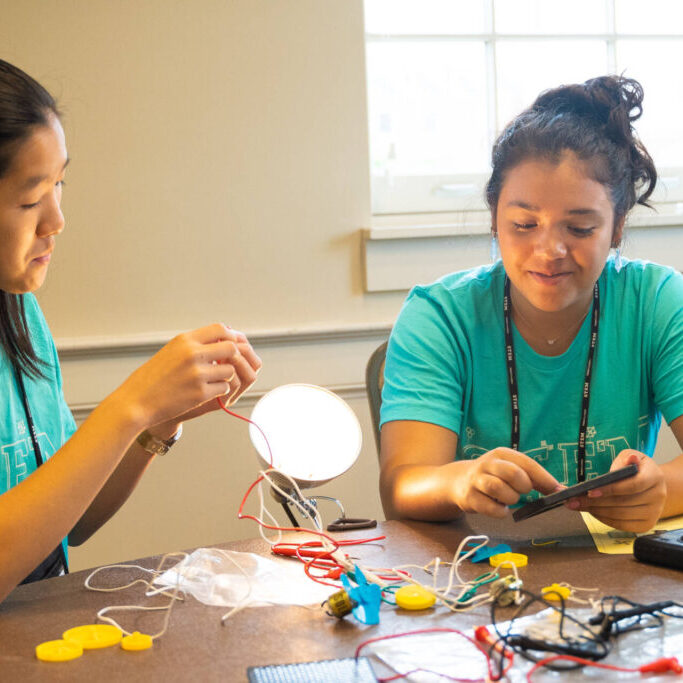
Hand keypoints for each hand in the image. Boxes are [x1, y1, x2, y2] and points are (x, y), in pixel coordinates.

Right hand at [114, 324, 261, 429]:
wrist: (136, 402)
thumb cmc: (152, 377)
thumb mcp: (171, 351)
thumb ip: (194, 344)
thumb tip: (223, 336)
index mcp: (184, 340)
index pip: (220, 329)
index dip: (231, 336)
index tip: (232, 343)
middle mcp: (192, 354)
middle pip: (231, 348)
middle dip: (233, 357)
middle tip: (227, 364)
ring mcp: (197, 374)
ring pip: (229, 371)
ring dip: (225, 376)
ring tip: (212, 380)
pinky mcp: (200, 393)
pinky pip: (223, 388)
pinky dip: (219, 390)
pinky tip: (207, 391)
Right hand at [454, 448, 560, 517]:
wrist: (459, 481)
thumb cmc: (493, 476)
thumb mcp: (510, 469)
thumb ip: (534, 478)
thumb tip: (561, 490)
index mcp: (502, 454)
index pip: (527, 463)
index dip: (544, 478)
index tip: (557, 490)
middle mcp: (488, 463)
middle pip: (513, 473)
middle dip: (524, 486)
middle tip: (523, 491)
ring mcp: (476, 480)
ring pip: (498, 488)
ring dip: (511, 498)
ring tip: (509, 499)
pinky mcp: (469, 497)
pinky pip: (491, 508)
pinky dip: (501, 512)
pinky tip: (501, 508)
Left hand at [564, 450, 665, 531]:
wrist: (649, 484)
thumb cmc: (635, 467)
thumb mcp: (630, 456)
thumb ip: (624, 459)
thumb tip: (626, 461)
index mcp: (655, 477)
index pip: (632, 485)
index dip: (610, 489)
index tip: (589, 491)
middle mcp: (658, 497)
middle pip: (622, 503)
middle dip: (594, 502)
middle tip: (572, 500)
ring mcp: (653, 513)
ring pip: (620, 515)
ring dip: (595, 511)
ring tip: (576, 505)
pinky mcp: (645, 525)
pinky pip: (621, 525)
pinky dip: (603, 519)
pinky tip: (591, 511)